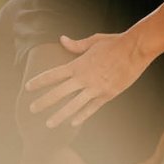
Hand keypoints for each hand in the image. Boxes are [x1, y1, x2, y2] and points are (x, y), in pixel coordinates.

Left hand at [24, 31, 149, 127]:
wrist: (136, 49)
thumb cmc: (115, 43)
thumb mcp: (94, 41)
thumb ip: (76, 45)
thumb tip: (61, 39)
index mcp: (78, 65)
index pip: (53, 75)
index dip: (39, 81)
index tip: (28, 87)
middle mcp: (84, 78)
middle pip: (58, 92)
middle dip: (43, 101)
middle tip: (31, 109)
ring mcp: (95, 88)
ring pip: (73, 105)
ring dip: (59, 115)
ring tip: (49, 124)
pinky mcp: (108, 94)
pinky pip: (92, 108)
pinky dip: (82, 116)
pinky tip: (73, 123)